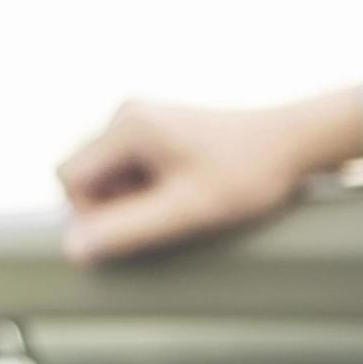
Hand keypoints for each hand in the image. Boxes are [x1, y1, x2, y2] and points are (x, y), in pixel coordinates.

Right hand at [56, 90, 362, 264]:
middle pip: (83, 174)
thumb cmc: (247, 173)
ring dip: (128, 198)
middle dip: (111, 204)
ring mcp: (139, 118)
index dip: (89, 213)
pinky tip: (181, 189)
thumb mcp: (185, 211)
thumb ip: (126, 231)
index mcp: (126, 127)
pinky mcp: (153, 126)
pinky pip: (124, 165)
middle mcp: (125, 114)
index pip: (68, 177)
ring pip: (103, 173)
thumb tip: (72, 250)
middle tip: (162, 214)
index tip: (136, 224)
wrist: (294, 142)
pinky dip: (142, 186)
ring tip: (177, 201)